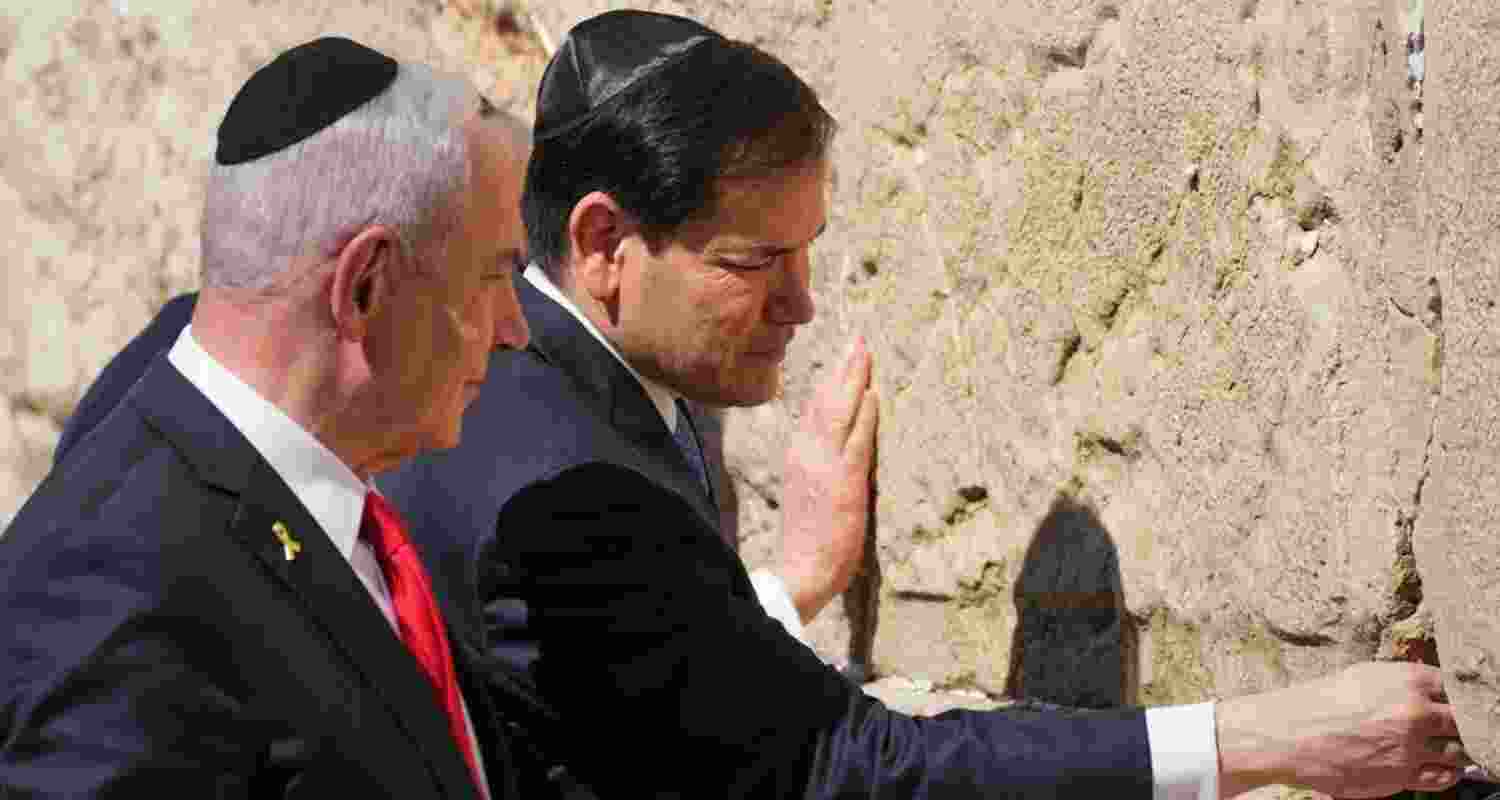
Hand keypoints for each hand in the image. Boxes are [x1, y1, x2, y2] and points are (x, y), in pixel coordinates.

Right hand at [777, 334, 878, 623]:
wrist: (800, 572)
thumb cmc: (807, 541)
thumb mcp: (806, 492)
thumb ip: (818, 465)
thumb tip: (837, 446)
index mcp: (797, 455)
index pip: (814, 409)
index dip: (830, 382)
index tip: (842, 359)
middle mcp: (806, 453)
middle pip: (825, 400)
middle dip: (842, 368)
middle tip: (857, 340)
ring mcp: (823, 466)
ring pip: (839, 411)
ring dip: (853, 379)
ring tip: (864, 352)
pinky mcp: (842, 482)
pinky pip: (856, 441)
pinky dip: (864, 415)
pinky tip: (872, 394)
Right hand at [1216, 662, 1469, 798]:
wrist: (1290, 734)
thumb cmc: (1321, 702)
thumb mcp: (1363, 676)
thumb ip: (1403, 682)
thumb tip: (1433, 688)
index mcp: (1408, 680)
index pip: (1457, 688)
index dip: (1457, 698)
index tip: (1453, 704)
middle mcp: (1416, 712)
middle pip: (1465, 721)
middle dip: (1461, 726)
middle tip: (1451, 728)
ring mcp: (1411, 746)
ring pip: (1460, 752)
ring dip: (1456, 751)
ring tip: (1443, 748)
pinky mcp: (1403, 775)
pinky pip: (1444, 777)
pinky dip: (1446, 772)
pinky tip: (1436, 765)